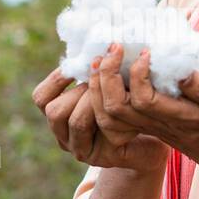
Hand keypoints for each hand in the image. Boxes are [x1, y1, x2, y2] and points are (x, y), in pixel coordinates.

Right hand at [32, 59, 169, 173]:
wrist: (156, 132)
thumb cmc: (129, 101)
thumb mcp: (106, 82)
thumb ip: (92, 70)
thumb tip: (90, 40)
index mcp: (60, 117)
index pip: (42, 98)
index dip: (57, 78)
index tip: (78, 63)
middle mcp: (65, 135)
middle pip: (54, 110)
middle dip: (79, 90)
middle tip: (101, 79)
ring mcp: (81, 149)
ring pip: (75, 121)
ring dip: (95, 99)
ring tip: (115, 89)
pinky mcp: (102, 157)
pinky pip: (101, 133)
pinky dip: (114, 113)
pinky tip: (127, 100)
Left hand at [96, 41, 198, 177]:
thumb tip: (181, 71)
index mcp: (181, 118)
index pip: (145, 101)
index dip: (138, 74)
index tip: (147, 51)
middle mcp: (158, 126)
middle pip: (116, 108)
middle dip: (107, 75)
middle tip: (114, 47)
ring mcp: (148, 129)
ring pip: (109, 114)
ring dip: (100, 84)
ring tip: (105, 57)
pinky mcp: (144, 127)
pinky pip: (113, 116)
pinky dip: (103, 93)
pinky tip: (108, 71)